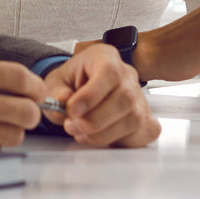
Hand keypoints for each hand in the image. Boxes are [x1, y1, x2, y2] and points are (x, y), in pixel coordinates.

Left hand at [44, 43, 159, 147]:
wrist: (79, 90)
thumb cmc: (70, 83)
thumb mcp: (54, 83)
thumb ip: (55, 93)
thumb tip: (64, 99)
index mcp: (105, 57)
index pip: (109, 72)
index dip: (92, 94)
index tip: (73, 110)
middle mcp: (127, 75)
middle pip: (124, 98)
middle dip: (95, 120)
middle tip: (72, 126)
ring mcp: (140, 97)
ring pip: (133, 119)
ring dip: (104, 134)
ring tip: (81, 133)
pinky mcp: (145, 117)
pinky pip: (144, 133)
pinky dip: (123, 141)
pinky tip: (102, 137)